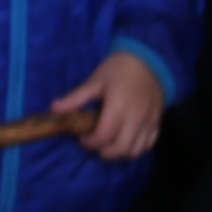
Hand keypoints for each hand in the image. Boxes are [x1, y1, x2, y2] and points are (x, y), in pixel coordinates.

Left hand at [53, 51, 167, 160]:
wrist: (148, 58)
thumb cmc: (118, 68)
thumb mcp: (95, 80)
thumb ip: (76, 98)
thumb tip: (54, 108)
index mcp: (118, 107)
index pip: (103, 136)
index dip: (89, 142)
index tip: (82, 137)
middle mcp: (135, 118)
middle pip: (120, 149)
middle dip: (104, 152)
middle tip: (95, 143)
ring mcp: (148, 121)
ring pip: (135, 151)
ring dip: (120, 153)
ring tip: (110, 143)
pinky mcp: (157, 121)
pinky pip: (148, 144)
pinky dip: (136, 148)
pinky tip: (126, 140)